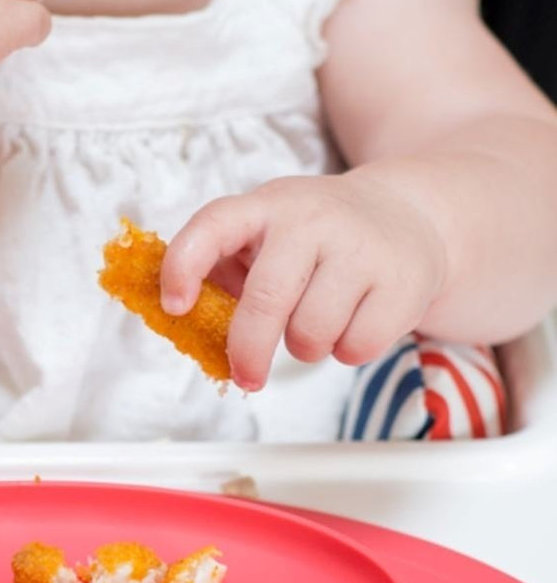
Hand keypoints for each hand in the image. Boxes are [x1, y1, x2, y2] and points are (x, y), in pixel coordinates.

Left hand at [159, 172, 448, 390]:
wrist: (406, 213)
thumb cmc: (315, 236)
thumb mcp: (266, 231)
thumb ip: (222, 266)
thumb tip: (184, 319)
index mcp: (265, 206)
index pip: (212, 227)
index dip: (184, 268)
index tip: (174, 307)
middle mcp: (312, 218)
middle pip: (266, 300)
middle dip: (248, 351)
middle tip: (245, 376)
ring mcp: (361, 247)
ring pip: (311, 333)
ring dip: (304, 347)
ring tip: (315, 322)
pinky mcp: (402, 281)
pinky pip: (356, 347)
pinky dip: (347, 351)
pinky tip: (354, 321)